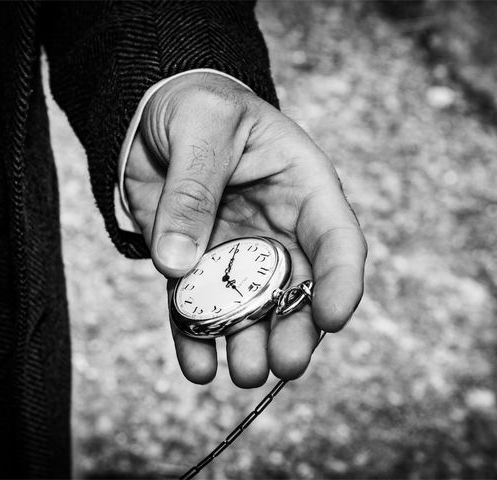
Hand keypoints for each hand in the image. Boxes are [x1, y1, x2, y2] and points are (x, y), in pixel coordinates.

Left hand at [125, 73, 366, 387]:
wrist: (156, 116)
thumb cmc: (198, 107)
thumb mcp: (201, 129)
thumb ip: (193, 192)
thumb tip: (178, 264)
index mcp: (303, 188)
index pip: (337, 240)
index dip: (341, 281)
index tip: (331, 318)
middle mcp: (278, 230)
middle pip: (299, 289)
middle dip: (295, 329)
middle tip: (283, 363)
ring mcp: (238, 254)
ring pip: (252, 309)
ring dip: (249, 343)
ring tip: (242, 372)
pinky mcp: (196, 267)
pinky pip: (199, 307)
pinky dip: (197, 338)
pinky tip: (197, 366)